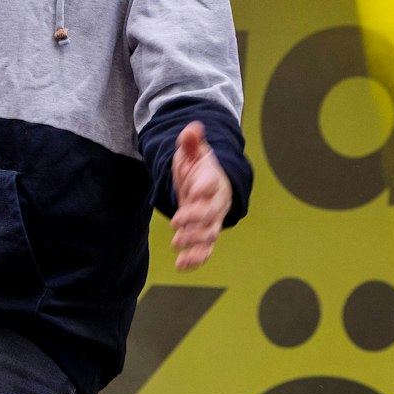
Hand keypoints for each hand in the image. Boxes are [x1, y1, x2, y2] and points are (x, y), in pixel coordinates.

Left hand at [171, 122, 232, 270]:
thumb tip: (192, 128)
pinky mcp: (205, 235)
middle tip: (178, 223)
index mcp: (213, 181)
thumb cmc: (198, 169)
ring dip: (194, 241)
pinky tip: (182, 265)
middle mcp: (215, 203)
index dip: (205, 187)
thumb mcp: (192, 153)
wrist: (206, 186)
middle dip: (196, 219)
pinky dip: (195, 259)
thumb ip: (190, 143)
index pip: (211, 184)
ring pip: (208, 235)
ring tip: (177, 244)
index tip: (195, 190)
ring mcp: (211, 221)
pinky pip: (204, 250)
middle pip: (211, 213)